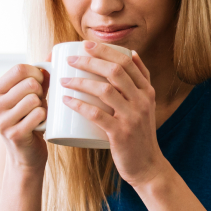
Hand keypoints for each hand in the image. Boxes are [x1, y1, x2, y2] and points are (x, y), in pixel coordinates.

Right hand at [0, 62, 49, 171]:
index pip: (19, 68)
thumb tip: (53, 53)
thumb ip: (39, 75)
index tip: (41, 84)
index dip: (37, 73)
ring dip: (43, 105)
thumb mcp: (31, 95)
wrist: (26, 155)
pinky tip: (41, 124)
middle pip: (28, 83)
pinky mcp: (14, 134)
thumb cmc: (30, 120)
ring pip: (34, 99)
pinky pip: (38, 114)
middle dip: (41, 91)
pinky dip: (45, 118)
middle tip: (40, 102)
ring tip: (39, 113)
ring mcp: (2, 121)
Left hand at [61, 41, 165, 186]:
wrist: (147, 166)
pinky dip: (79, 105)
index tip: (86, 44)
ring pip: (104, 90)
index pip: (127, 62)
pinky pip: (96, 115)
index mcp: (147, 91)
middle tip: (71, 60)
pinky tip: (66, 100)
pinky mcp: (120, 134)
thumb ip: (139, 82)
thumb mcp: (145, 105)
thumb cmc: (139, 134)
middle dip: (90, 61)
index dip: (106, 50)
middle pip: (115, 71)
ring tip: (63, 80)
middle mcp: (142, 100)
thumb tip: (131, 54)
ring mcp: (132, 117)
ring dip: (80, 82)